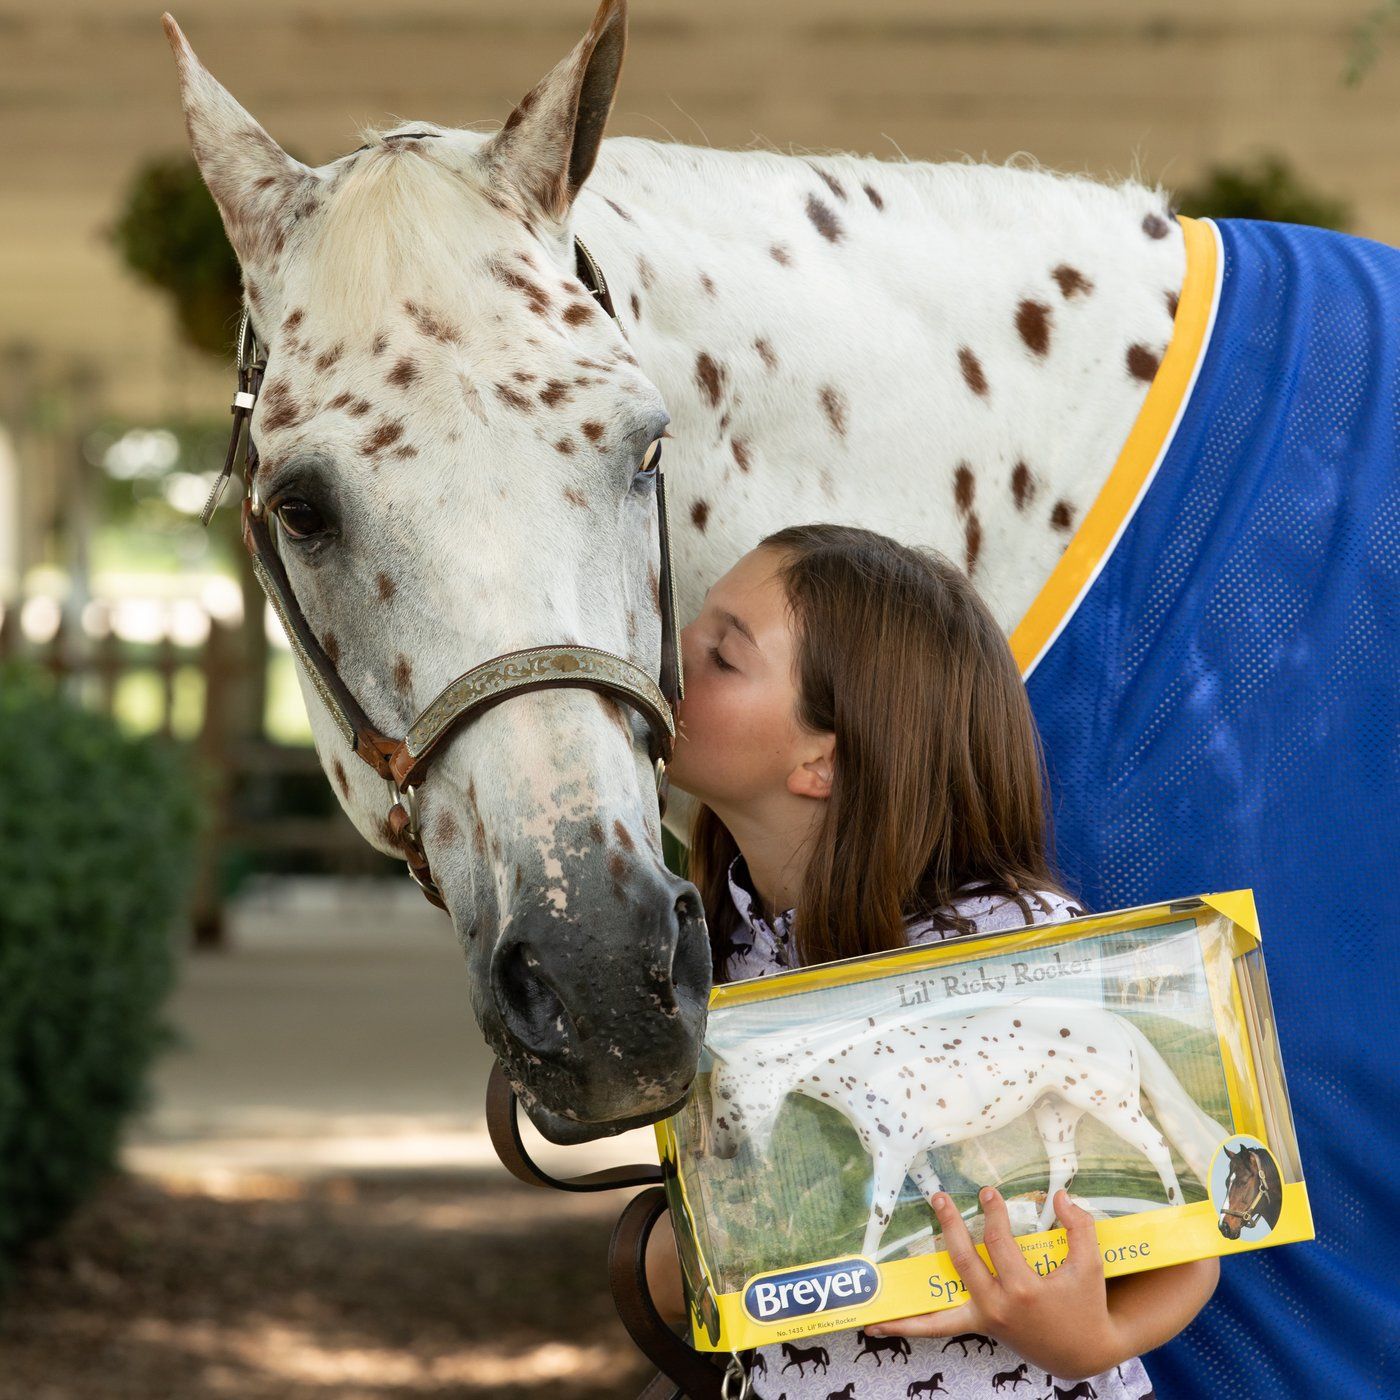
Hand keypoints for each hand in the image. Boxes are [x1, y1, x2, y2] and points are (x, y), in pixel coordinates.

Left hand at [865, 1186, 1124, 1381]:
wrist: (1082, 1351)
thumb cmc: (1085, 1304)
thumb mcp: (1090, 1265)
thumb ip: (1079, 1228)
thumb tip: (1061, 1194)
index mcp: (1023, 1291)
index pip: (998, 1243)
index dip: (992, 1214)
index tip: (988, 1193)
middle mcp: (997, 1307)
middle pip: (963, 1261)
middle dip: (950, 1227)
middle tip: (940, 1199)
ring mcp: (984, 1320)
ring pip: (937, 1316)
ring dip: (904, 1306)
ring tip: (871, 1302)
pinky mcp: (978, 1326)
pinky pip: (939, 1328)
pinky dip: (909, 1327)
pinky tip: (878, 1326)